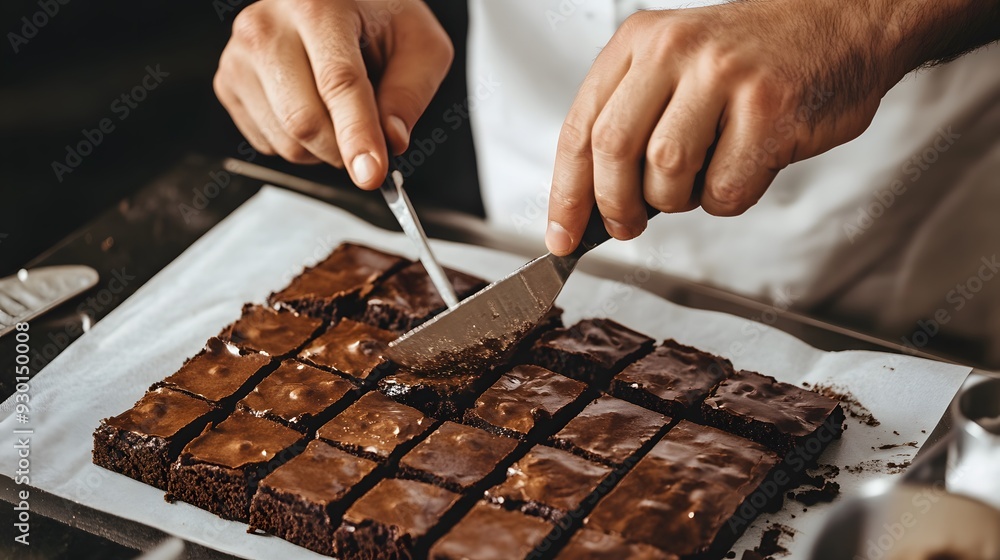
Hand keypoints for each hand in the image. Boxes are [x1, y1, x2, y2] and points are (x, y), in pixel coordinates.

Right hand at [214, 0, 452, 188]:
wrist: (332, 0)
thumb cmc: (377, 18)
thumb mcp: (420, 45)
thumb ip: (411, 93)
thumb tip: (391, 142)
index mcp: (318, 5)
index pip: (338, 82)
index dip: (357, 134)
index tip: (371, 174)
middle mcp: (268, 25)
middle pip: (303, 120)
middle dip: (344, 150)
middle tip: (371, 144)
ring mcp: (240, 55)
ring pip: (285, 141)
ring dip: (323, 149)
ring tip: (339, 111)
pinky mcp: (228, 82)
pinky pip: (268, 143)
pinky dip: (299, 144)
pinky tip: (311, 108)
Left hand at [545, 1, 901, 254]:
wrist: (842, 22)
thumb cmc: (754, 58)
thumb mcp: (676, 66)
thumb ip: (632, 121)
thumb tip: (594, 203)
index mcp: (640, 42)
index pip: (580, 127)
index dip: (566, 192)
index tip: (561, 235)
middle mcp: (674, 50)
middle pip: (612, 151)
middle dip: (614, 207)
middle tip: (626, 226)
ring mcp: (721, 76)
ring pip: (666, 174)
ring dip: (677, 200)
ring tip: (699, 181)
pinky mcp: (767, 108)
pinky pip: (724, 188)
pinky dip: (727, 198)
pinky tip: (743, 168)